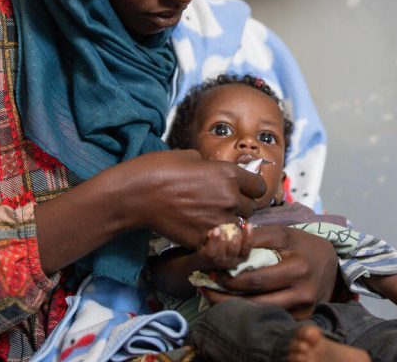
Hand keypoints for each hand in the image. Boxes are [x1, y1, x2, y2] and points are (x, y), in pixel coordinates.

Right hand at [115, 150, 264, 248]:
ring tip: (211, 217)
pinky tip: (200, 228)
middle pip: (251, 208)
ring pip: (239, 227)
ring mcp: (218, 220)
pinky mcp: (204, 238)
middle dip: (239, 206)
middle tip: (221, 204)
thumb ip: (210, 166)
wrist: (137, 194)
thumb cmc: (159, 169)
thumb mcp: (190, 156)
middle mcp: (229, 197)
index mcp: (229, 173)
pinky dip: (214, 237)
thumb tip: (214, 172)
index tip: (242, 189)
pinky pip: (220, 240)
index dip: (250, 188)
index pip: (259, 186)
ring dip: (229, 223)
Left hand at [199, 226, 337, 318]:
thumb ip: (257, 237)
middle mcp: (301, 293)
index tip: (211, 272)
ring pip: (260, 313)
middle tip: (204, 287)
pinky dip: (249, 311)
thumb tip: (228, 237)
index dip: (230, 279)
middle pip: (255, 302)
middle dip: (225, 297)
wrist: (332, 265)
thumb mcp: (283, 233)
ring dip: (233, 306)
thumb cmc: (303, 245)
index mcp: (297, 268)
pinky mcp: (301, 318)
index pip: (256, 280)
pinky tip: (232, 302)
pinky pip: (269, 318)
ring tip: (212, 295)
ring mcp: (302, 309)